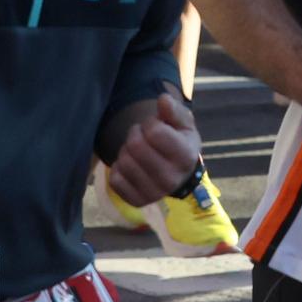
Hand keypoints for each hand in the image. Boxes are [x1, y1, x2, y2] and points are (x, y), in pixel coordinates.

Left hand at [108, 91, 201, 205]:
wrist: (179, 173)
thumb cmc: (180, 142)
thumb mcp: (184, 124)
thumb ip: (174, 110)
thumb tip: (163, 99)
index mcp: (186, 156)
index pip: (154, 132)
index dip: (149, 123)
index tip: (153, 125)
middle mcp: (171, 179)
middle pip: (136, 147)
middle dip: (134, 135)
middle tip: (140, 135)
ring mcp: (154, 194)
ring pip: (124, 162)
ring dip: (126, 150)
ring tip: (136, 149)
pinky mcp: (137, 201)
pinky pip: (115, 180)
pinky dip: (119, 168)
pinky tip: (131, 166)